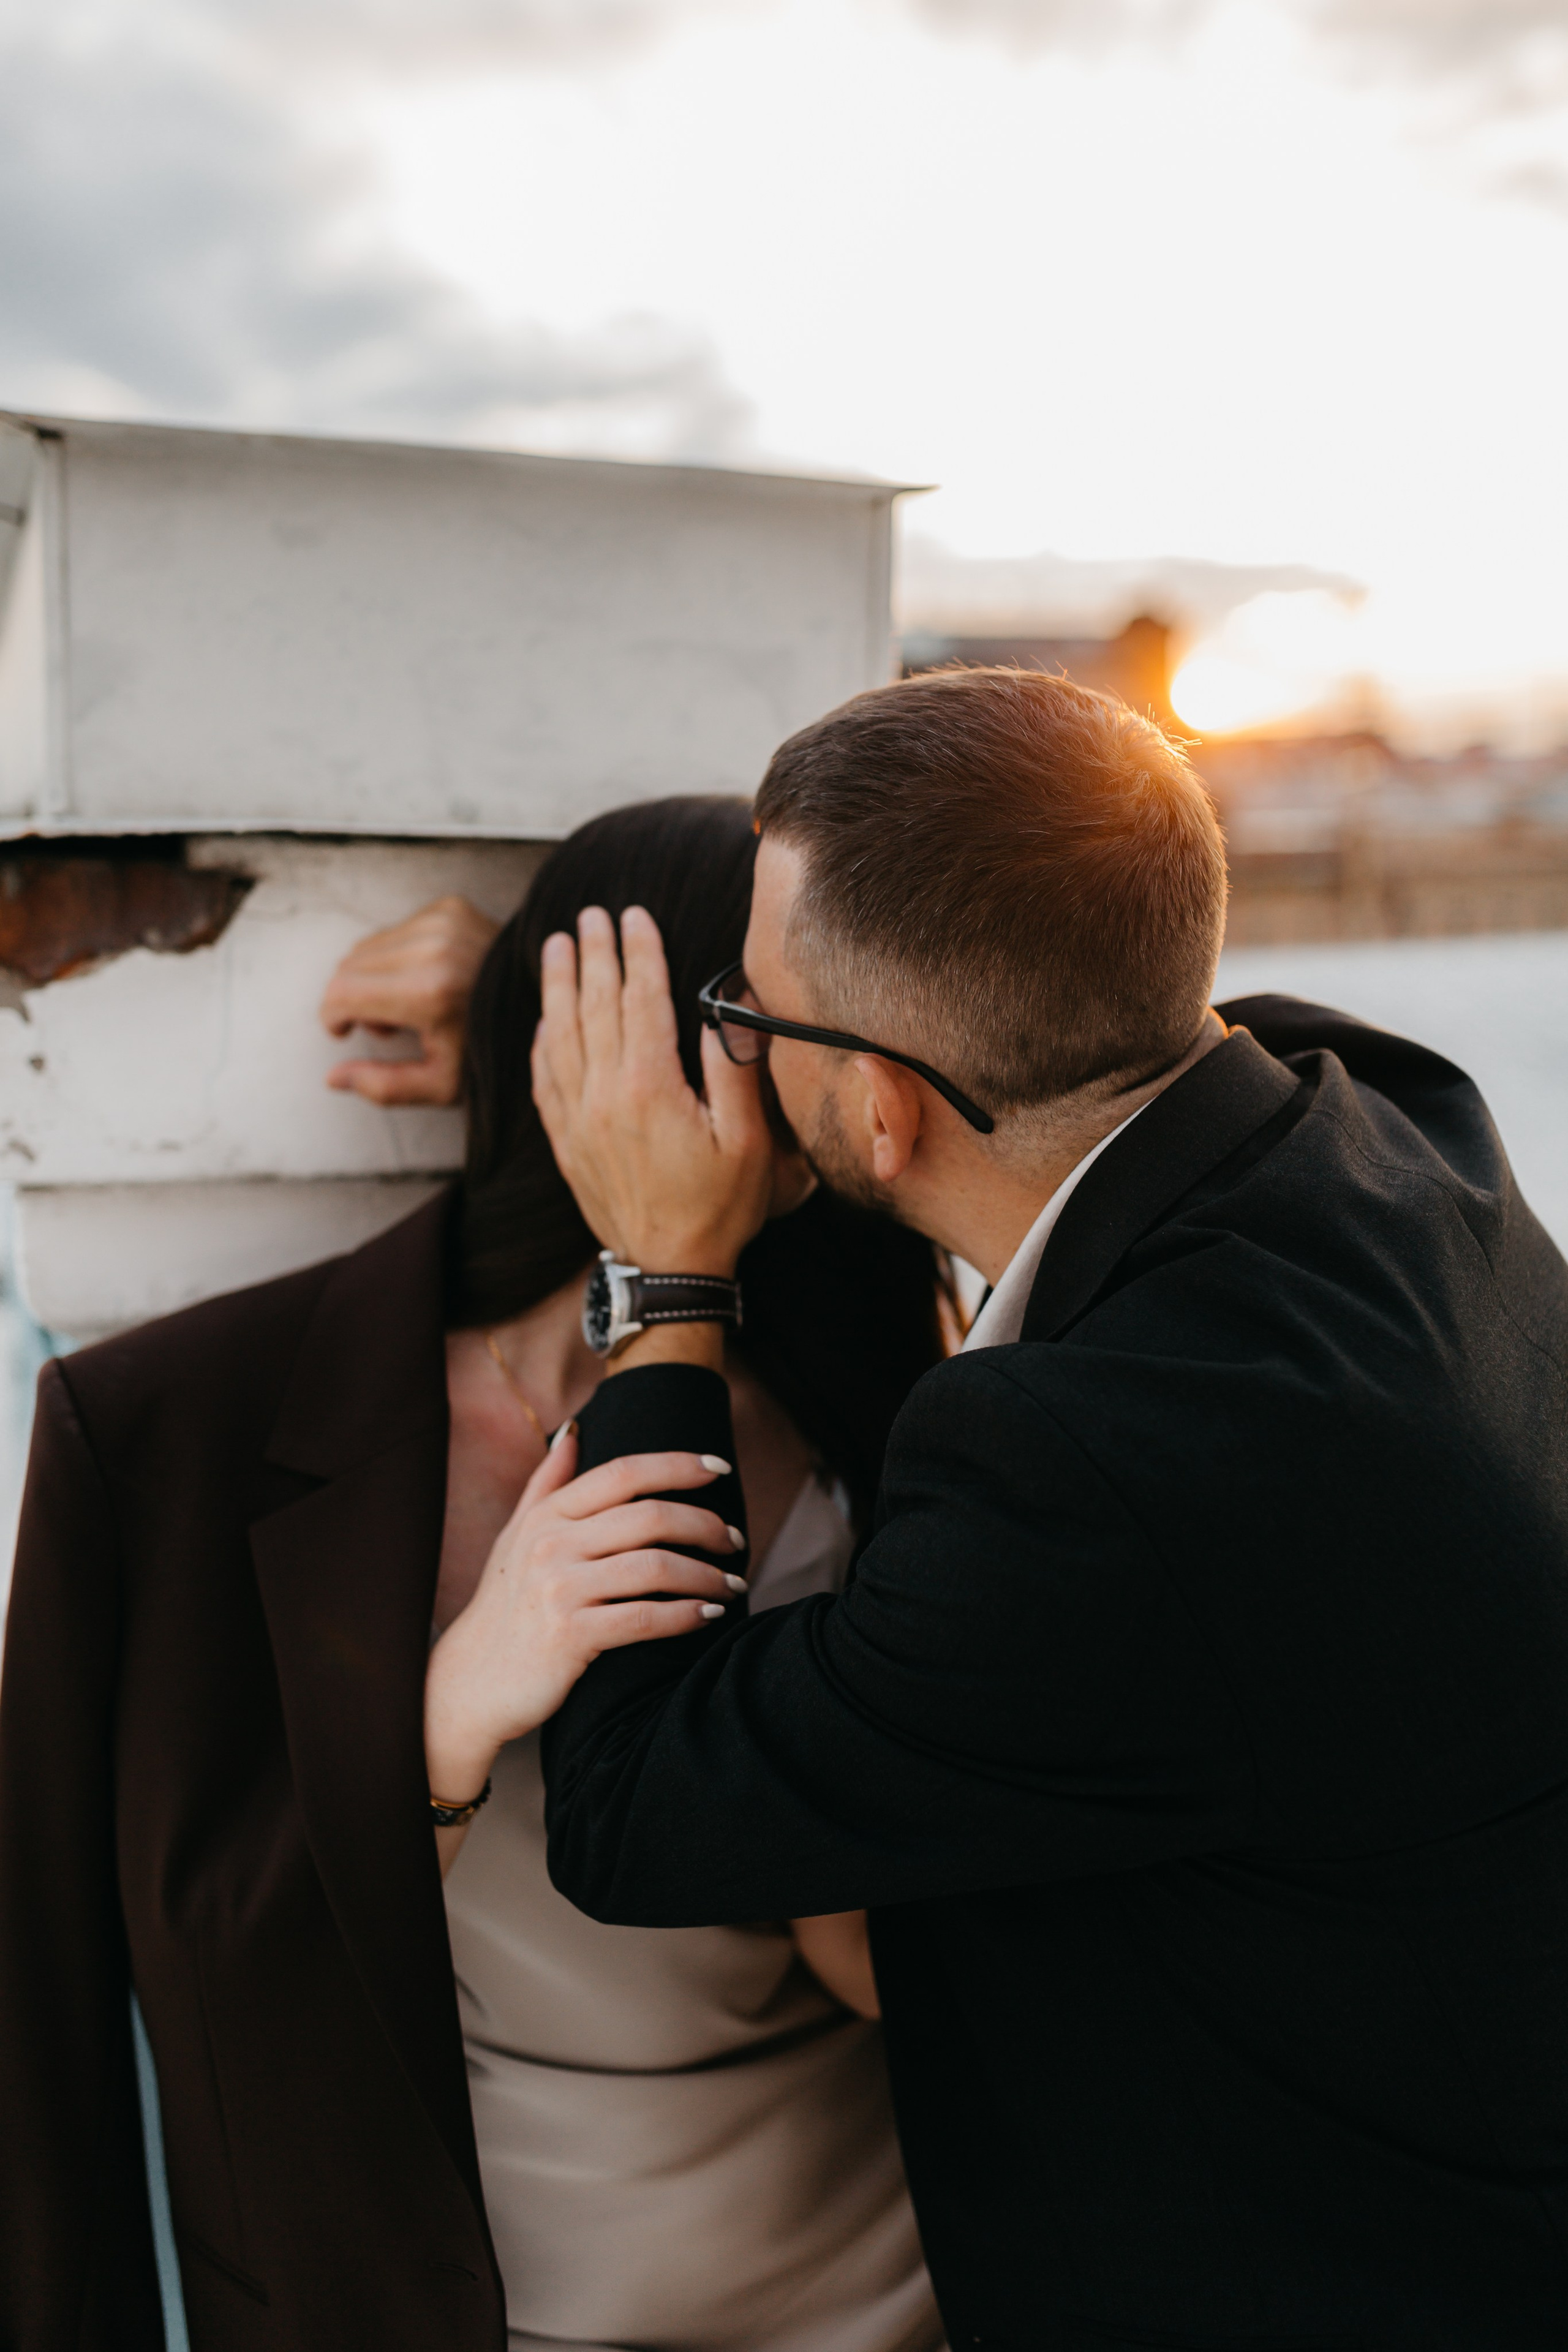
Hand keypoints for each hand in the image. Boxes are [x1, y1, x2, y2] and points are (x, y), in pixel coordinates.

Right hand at [320, 895, 498, 1104]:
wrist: (543, 1002)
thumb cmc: (493, 1048)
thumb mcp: (442, 1083)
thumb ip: (385, 1086)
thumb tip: (332, 1078)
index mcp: (429, 992)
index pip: (340, 992)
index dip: (332, 1017)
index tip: (345, 1032)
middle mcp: (434, 947)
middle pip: (347, 967)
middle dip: (352, 1000)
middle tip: (389, 1026)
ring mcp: (443, 921)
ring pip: (367, 947)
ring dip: (373, 978)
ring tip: (410, 1005)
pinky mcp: (450, 907)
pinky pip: (394, 931)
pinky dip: (397, 957)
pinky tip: (427, 978)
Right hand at [423, 1427, 745, 1807]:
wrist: (471, 1683)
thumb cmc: (503, 1606)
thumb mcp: (516, 1537)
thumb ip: (547, 1483)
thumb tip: (573, 1430)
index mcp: (547, 1515)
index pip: (623, 1473)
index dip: (677, 1464)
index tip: (720, 1469)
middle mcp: (552, 1544)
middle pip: (650, 1516)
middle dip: (704, 1525)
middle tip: (735, 1540)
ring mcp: (559, 1590)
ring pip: (655, 1567)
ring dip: (706, 1575)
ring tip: (732, 1585)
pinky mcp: (569, 1636)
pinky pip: (644, 1618)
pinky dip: (685, 1615)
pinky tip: (708, 1615)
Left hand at [531, 905, 774, 1278]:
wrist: (669, 1271)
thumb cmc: (720, 1208)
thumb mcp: (749, 1141)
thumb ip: (734, 1071)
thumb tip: (726, 1010)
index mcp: (651, 1088)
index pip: (641, 1000)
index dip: (639, 953)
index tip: (634, 915)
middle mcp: (605, 1096)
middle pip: (594, 1007)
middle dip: (593, 955)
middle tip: (590, 915)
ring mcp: (578, 1121)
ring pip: (560, 1036)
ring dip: (557, 987)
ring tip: (556, 946)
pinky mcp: (566, 1145)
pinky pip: (543, 1081)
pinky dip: (541, 1043)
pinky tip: (542, 1021)